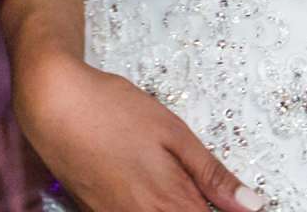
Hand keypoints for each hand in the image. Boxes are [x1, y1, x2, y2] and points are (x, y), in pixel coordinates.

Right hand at [17, 54, 265, 211]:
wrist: (52, 105)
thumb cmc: (113, 110)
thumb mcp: (173, 133)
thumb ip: (213, 175)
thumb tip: (254, 206)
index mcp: (170, 203)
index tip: (247, 207)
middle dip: (204, 209)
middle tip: (208, 191)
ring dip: (180, 209)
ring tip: (183, 188)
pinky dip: (155, 209)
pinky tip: (156, 192)